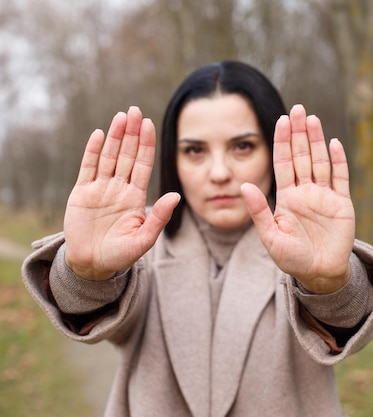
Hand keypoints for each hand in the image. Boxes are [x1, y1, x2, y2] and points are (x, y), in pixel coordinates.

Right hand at [64, 106, 179, 280]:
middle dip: (132, 133)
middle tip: (135, 110)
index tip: (150, 124)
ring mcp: (100, 189)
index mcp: (135, 196)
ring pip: (108, 156)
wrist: (92, 264)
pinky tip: (98, 134)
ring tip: (121, 116)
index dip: (146, 145)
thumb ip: (159, 217)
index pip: (143, 164)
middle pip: (126, 154)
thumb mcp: (144, 238)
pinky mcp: (81, 193)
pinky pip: (88, 168)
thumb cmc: (121, 254)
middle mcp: (119, 188)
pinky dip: (92, 151)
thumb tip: (176, 196)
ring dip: (114, 136)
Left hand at [241, 104, 354, 293]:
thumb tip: (243, 185)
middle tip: (297, 109)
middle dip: (298, 133)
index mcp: (287, 197)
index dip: (282, 142)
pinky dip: (338, 161)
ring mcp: (325, 196)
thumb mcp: (270, 237)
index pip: (283, 163)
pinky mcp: (342, 204)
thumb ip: (259, 211)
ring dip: (316, 140)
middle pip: (301, 156)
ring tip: (312, 119)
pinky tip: (334, 143)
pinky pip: (340, 178)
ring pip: (320, 161)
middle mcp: (305, 191)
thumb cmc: (292, 258)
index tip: (280, 120)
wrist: (319, 274)